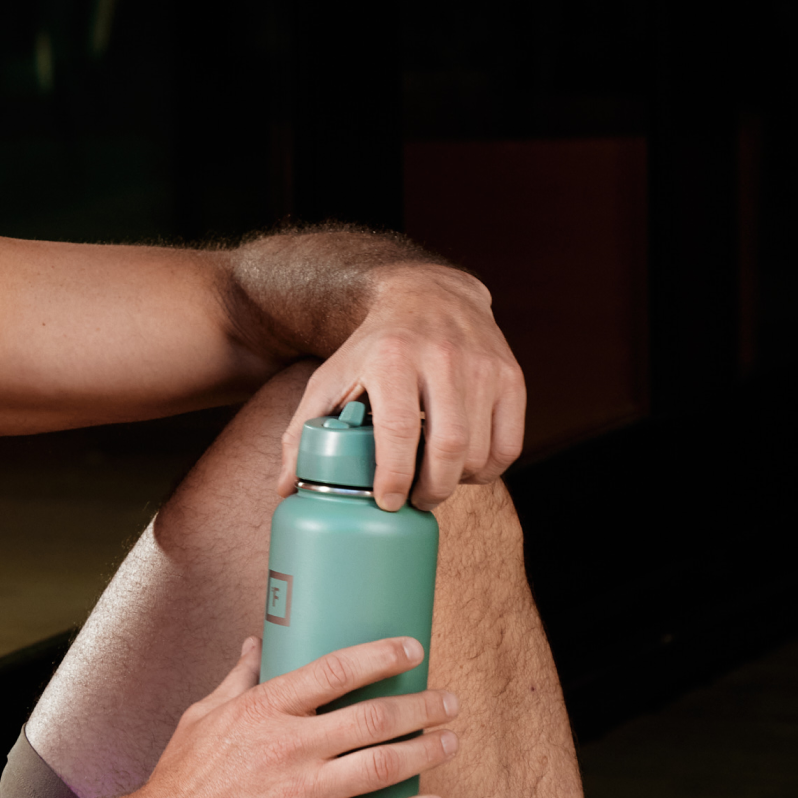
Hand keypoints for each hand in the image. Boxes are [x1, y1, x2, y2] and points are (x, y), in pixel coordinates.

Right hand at [132, 637, 458, 797]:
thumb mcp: (204, 714)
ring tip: (451, 740)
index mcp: (266, 708)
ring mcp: (303, 793)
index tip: (412, 649)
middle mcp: (290, 746)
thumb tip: (254, 642)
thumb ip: (237, 678)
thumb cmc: (182, 778)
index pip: (336, 669)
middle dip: (421, 705)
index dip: (382, 655)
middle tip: (447, 701)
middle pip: (373, 717)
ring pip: (383, 765)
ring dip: (427, 750)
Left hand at [277, 264, 525, 510]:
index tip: (387, 502)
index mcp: (392, 357)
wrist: (428, 295)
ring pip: (480, 451)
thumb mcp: (331, 378)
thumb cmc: (372, 348)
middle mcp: (443, 357)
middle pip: (449, 447)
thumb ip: (303, 432)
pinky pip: (509, 445)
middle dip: (431, 490)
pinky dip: (489, 470)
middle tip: (415, 502)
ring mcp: (483, 365)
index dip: (395, 476)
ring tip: (436, 482)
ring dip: (458, 483)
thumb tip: (286, 489)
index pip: (400, 429)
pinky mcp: (511, 376)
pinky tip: (465, 466)